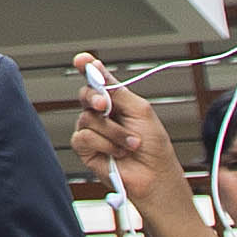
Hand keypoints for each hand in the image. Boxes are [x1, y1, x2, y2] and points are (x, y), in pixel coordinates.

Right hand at [57, 59, 188, 204]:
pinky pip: (84, 137)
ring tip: (130, 144)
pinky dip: (104, 144)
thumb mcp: (141, 110)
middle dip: (94, 98)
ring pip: (87, 118)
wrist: (154, 176)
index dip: (87, 68)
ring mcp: (92, 131)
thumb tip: (97, 72)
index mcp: (116, 101)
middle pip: (85, 95)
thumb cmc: (154, 146)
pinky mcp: (85, 149)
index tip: (82, 60)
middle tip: (105, 106)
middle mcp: (101, 114)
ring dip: (112, 132)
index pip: (98, 80)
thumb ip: (117, 92)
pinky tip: (118, 152)